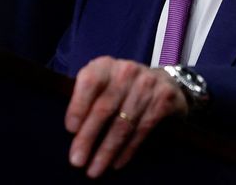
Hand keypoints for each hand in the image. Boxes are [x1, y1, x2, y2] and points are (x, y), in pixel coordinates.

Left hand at [65, 56, 187, 177]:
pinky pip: (142, 129)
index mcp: (105, 65)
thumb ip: (87, 99)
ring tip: (95, 169)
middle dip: (88, 137)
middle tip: (77, 160)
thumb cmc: (122, 88)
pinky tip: (117, 163)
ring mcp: (147, 84)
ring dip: (107, 150)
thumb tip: (73, 132)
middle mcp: (126, 71)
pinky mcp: (163, 99)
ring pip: (123, 123)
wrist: (164, 82)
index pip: (90, 81)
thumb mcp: (104, 84)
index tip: (70, 130)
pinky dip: (128, 149)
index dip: (79, 105)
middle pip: (104, 107)